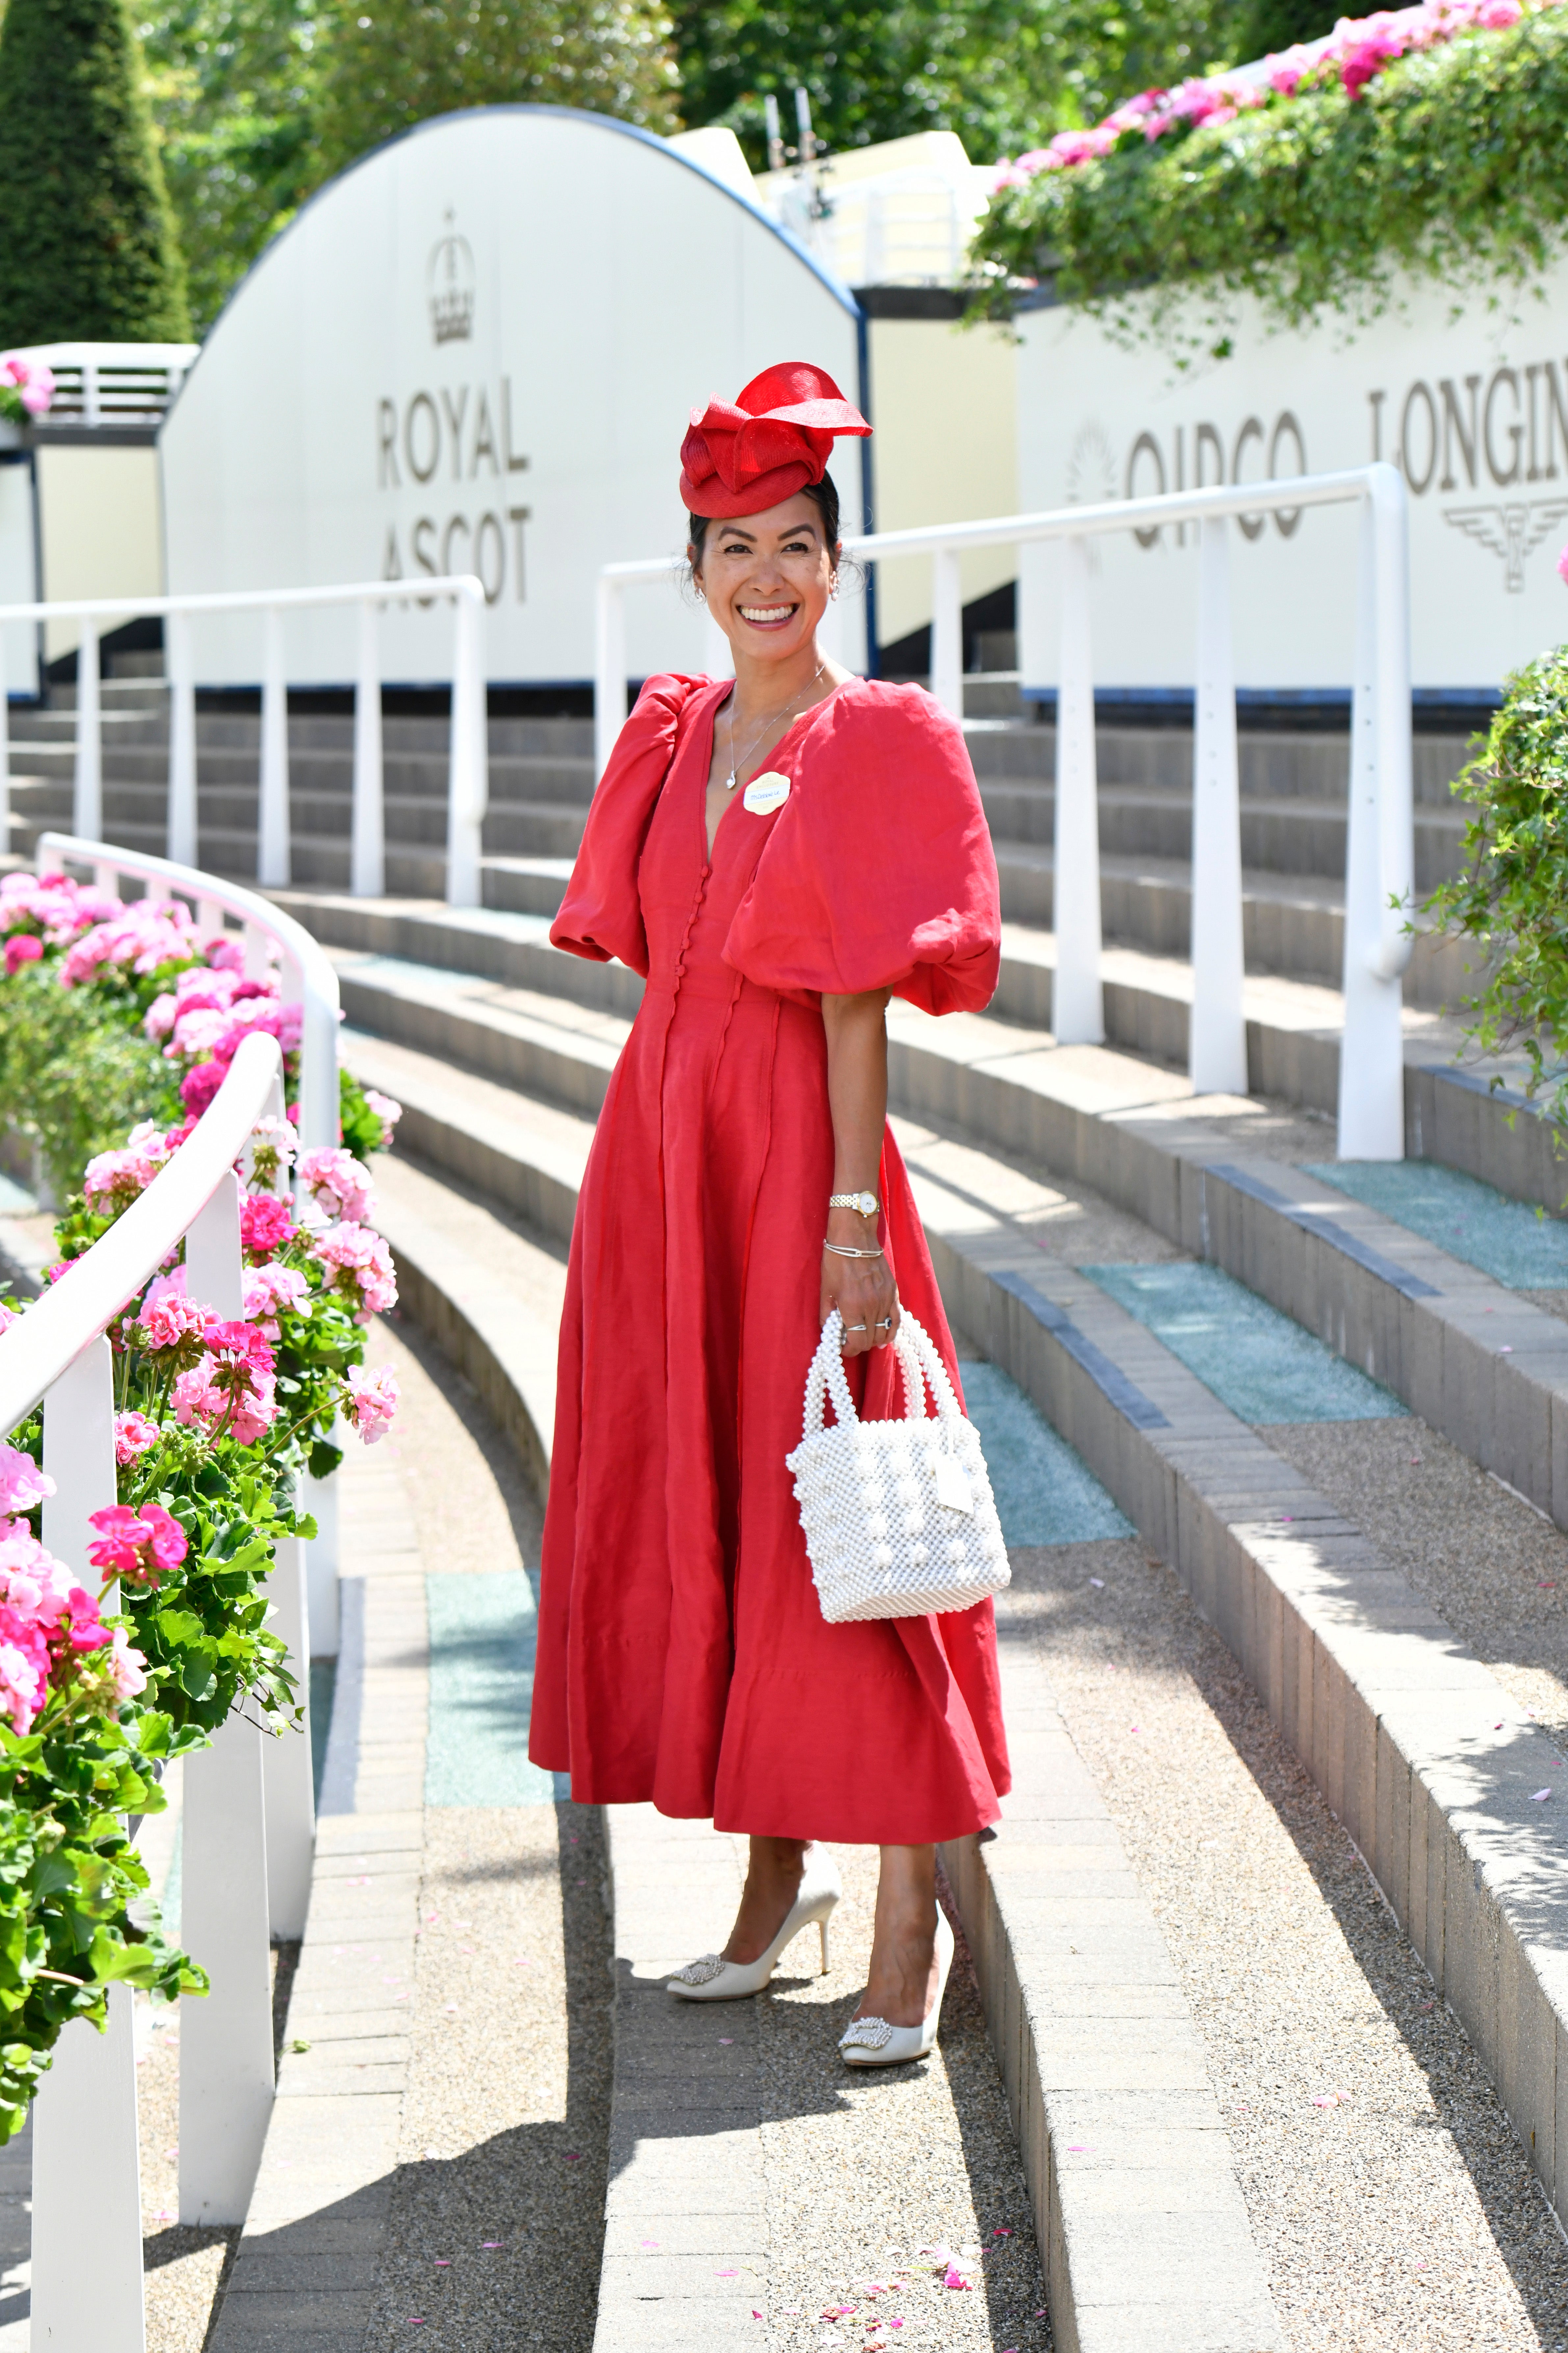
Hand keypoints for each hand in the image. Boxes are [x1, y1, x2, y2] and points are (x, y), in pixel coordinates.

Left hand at [820, 1217, 898, 1357]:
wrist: (854, 1236)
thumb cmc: (836, 1261)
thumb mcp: (825, 1290)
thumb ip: (826, 1315)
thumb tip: (829, 1332)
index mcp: (853, 1307)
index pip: (856, 1342)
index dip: (849, 1350)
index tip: (842, 1348)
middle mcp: (872, 1306)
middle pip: (871, 1340)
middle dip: (859, 1346)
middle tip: (850, 1342)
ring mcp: (885, 1299)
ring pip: (885, 1332)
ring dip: (874, 1339)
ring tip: (865, 1337)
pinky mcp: (894, 1292)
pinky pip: (897, 1319)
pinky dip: (891, 1330)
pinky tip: (884, 1335)